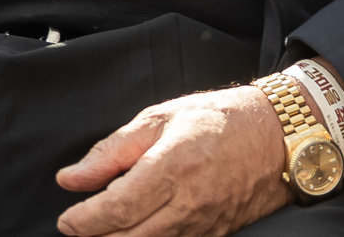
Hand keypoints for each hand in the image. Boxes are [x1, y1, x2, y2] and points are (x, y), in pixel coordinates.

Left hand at [56, 85, 290, 236]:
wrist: (277, 136)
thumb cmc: (216, 119)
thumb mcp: (157, 119)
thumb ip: (110, 151)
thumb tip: (71, 177)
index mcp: (170, 167)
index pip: (118, 207)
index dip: (87, 220)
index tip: (66, 221)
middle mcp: (190, 201)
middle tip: (76, 230)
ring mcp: (207, 222)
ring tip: (99, 235)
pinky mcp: (219, 233)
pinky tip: (134, 236)